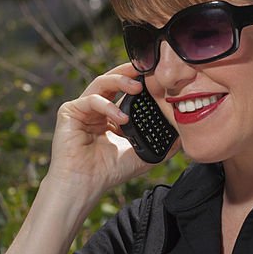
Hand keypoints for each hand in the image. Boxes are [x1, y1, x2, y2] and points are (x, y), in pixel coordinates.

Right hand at [46, 63, 159, 195]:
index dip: (141, 83)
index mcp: (111, 116)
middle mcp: (96, 110)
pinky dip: (107, 106)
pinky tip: (121, 119)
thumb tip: (184, 134)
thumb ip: (162, 144)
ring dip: (120, 81)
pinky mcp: (69, 111)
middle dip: (130, 72)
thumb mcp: (143, 155)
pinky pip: (91, 100)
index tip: (158, 78)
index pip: (126, 91)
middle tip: (148, 69)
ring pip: (101, 83)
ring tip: (137, 87)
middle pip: (113, 80)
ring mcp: (82, 109)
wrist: (85, 184)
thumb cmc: (109, 171)